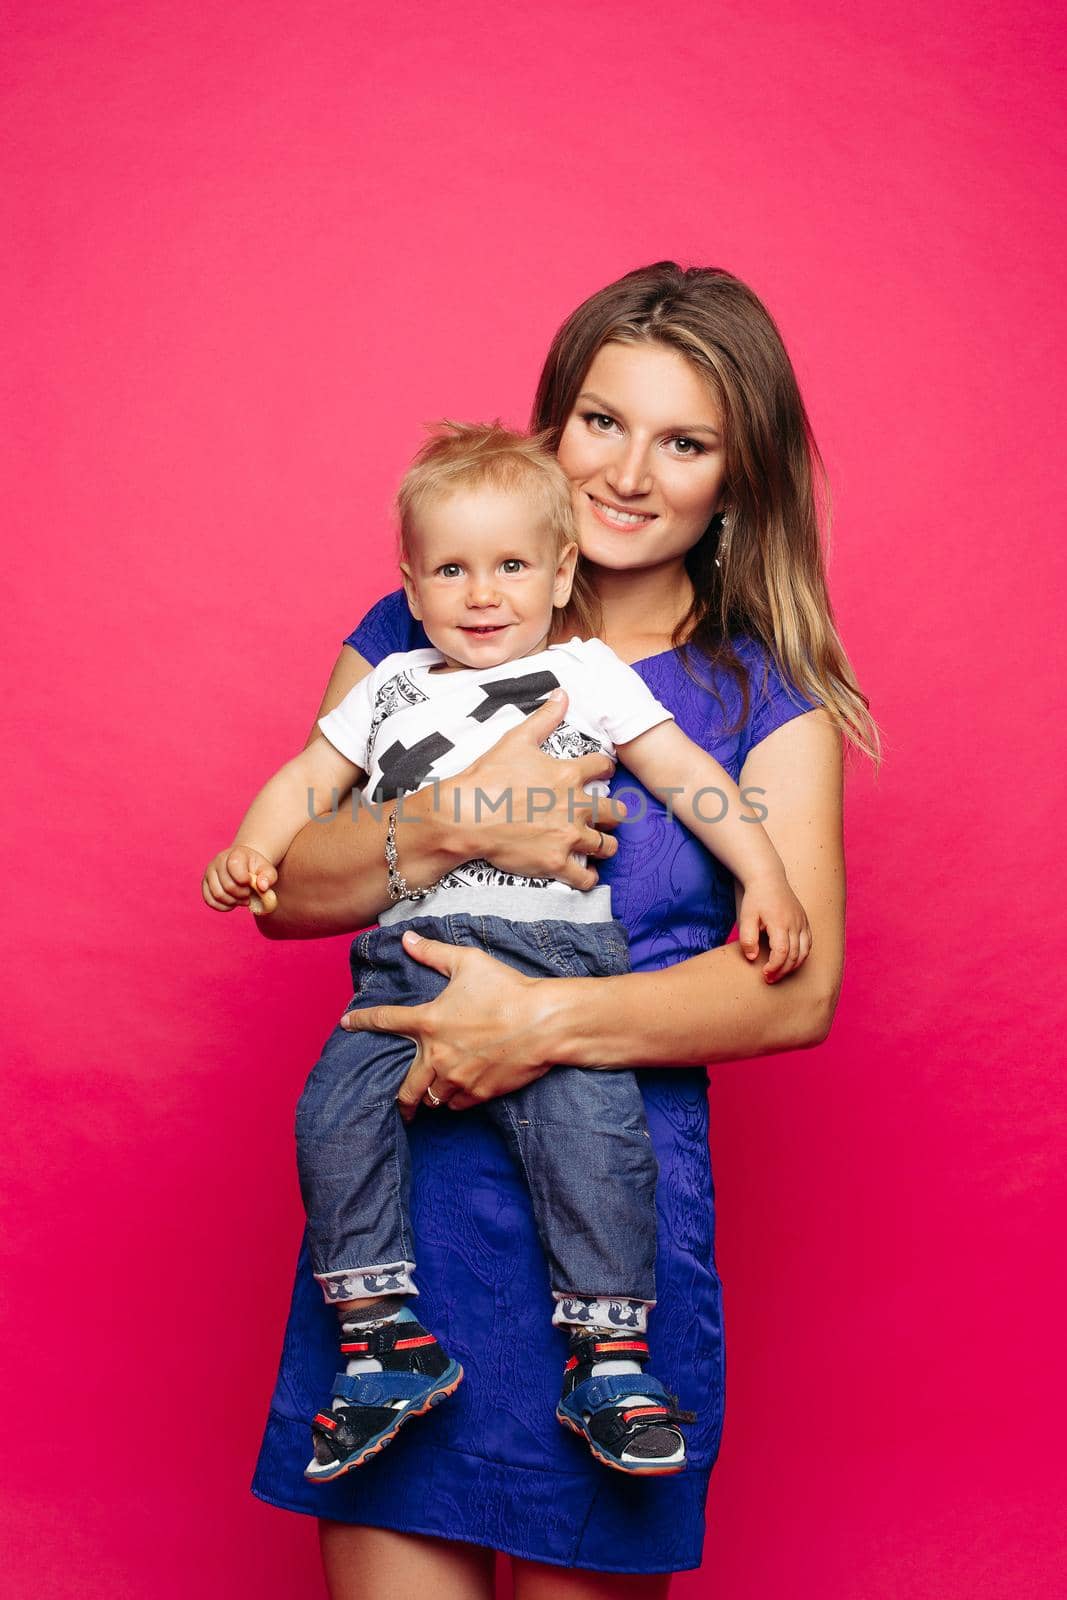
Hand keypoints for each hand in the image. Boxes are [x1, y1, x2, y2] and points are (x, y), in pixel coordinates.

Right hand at [201, 845, 277, 913]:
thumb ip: (268, 877)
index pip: (235, 867)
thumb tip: (262, 887)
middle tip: (249, 894)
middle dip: (241, 895)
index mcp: (235, 854)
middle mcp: (218, 861)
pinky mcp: (204, 884)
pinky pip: (210, 901)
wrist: (244, 865)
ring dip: (233, 902)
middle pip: (228, 886)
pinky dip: (223, 906)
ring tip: (242, 899)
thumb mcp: (267, 870)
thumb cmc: (256, 868)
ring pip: (217, 895)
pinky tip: (233, 902)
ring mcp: (209, 872)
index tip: (251, 883)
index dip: (245, 880)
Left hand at [339, 930, 558, 1118]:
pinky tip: (457, 1096)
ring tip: (430, 1099)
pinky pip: (456, 1105)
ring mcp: (457, 1078)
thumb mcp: (468, 963)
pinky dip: (454, 1101)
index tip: (345, 1023)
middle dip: (399, 1100)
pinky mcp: (479, 1093)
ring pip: (432, 1099)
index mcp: (429, 1021)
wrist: (545, 1023)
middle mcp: (437, 1055)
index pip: (384, 1021)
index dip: (361, 1021)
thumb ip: (433, 953)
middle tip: (399, 1105)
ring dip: (429, 1097)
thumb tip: (408, 940)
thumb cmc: (508, 989)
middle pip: (404, 1088)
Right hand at [439, 691, 627, 890]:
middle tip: (609, 816)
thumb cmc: (489, 776)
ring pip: (606, 845)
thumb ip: (544, 717)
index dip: (606, 768)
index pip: (603, 767)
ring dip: (607, 845)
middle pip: (615, 811)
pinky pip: (585, 876)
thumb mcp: (516, 739)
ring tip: (602, 845)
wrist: (466, 814)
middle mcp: (576, 806)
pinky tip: (586, 875)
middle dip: (616, 813)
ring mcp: (568, 836)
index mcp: (569, 775)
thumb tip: (562, 693)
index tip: (604, 772)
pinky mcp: (556, 862)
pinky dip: (588, 877)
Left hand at [737, 873, 812, 981]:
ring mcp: (802, 922)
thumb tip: (752, 957)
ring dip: (793, 966)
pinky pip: (809, 943)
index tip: (764, 974)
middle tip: (769, 979)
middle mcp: (795, 924)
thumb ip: (747, 938)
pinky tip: (790, 961)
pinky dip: (802, 955)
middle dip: (782, 971)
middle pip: (795, 956)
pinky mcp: (805, 921)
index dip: (774, 967)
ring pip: (805, 952)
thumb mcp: (746, 917)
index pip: (782, 953)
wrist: (769, 878)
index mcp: (780, 923)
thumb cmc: (755, 898)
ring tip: (779, 973)